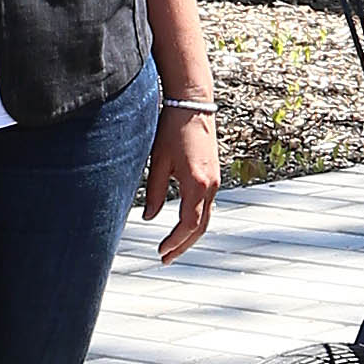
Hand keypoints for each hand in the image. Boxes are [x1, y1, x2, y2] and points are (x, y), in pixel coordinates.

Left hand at [140, 106, 220, 260]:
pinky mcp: (213, 175)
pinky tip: (184, 225)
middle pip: (200, 227)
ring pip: (206, 218)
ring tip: (173, 247)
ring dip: (190, 235)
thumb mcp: (158, 162)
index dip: (175, 242)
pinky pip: (207, 206)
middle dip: (183, 245)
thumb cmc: (173, 129)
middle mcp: (210, 186)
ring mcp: (215, 181)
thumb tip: (148, 217)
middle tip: (165, 259)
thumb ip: (155, 193)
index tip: (161, 252)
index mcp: (196, 184)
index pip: (188, 224)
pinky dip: (196, 221)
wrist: (193, 104)